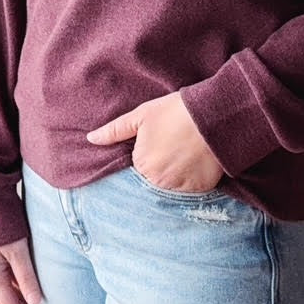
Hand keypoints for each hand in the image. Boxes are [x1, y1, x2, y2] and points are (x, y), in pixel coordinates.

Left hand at [86, 90, 225, 193]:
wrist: (212, 115)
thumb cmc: (175, 111)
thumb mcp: (141, 116)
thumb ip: (114, 130)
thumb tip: (91, 139)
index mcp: (141, 165)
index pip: (137, 170)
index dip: (146, 157)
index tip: (159, 145)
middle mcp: (158, 181)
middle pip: (153, 181)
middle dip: (160, 169)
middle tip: (173, 149)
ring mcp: (180, 187)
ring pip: (171, 188)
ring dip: (175, 176)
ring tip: (185, 154)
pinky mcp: (200, 190)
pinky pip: (191, 192)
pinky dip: (192, 180)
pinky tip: (196, 162)